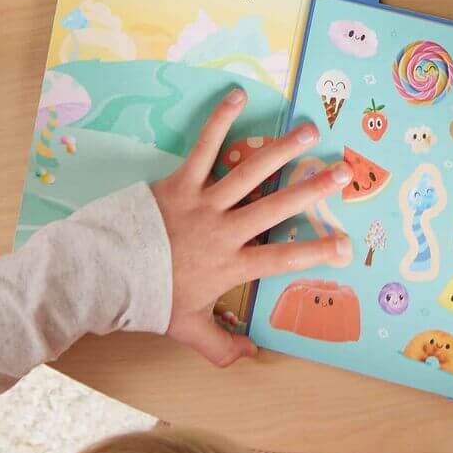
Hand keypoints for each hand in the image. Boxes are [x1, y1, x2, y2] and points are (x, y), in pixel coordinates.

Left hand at [150, 87, 351, 365]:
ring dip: (281, 150)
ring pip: (250, 172)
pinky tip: (237, 95)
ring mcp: (203, 202)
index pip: (281, 260)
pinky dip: (221, 120)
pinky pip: (204, 147)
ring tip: (309, 131)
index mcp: (230, 265)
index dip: (316, 251)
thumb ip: (220, 345)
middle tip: (343, 172)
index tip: (345, 243)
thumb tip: (250, 357)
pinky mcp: (181, 181)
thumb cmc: (150, 299)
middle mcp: (224, 230)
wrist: (107, 275)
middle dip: (313, 189)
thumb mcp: (187, 328)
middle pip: (276, 207)